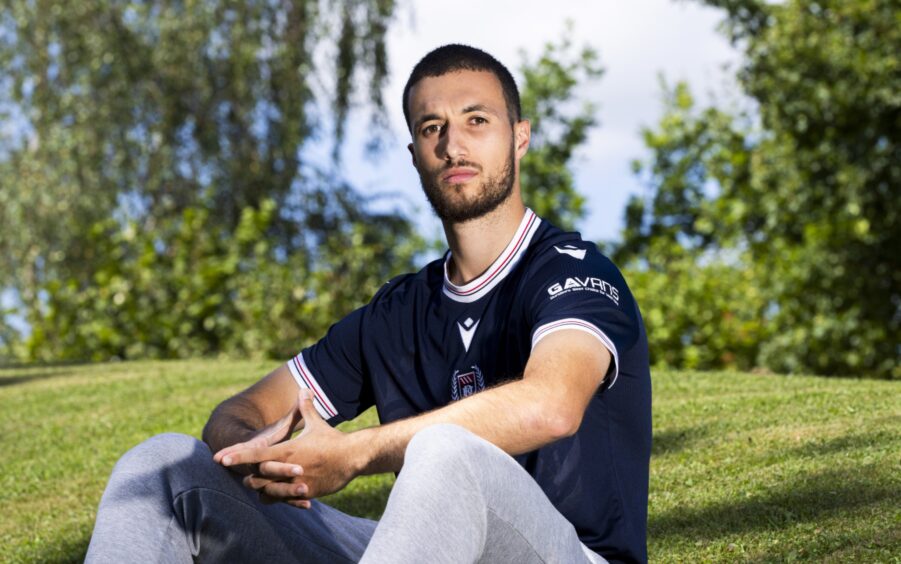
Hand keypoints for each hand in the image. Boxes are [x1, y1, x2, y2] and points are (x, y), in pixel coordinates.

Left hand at [221, 389, 361, 508]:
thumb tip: (304, 389)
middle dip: (247, 475)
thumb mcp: (316, 423)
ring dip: (260, 488)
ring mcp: (296, 483)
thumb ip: (305, 408)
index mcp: (287, 451)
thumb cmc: (332, 439)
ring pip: (267, 492)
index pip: (256, 455)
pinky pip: (283, 499)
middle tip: (239, 473)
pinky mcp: (306, 493)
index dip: (237, 456)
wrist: (352, 457)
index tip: (220, 458)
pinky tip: (272, 494)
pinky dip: (276, 497)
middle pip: (257, 477)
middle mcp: (289, 468)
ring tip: (254, 484)